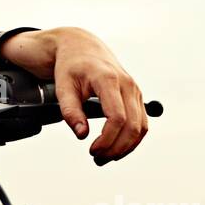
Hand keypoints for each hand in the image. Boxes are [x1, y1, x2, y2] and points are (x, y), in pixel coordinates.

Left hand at [0, 27, 147, 164]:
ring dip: (126, 147)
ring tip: (106, 157)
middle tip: (98, 158)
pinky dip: (132, 139)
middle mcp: (127, 84)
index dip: (107, 139)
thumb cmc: (71, 66)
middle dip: (117, 148)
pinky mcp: (137, 96)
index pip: (117, 117)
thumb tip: (82, 134)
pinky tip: (116, 147)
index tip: (92, 149)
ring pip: (141, 127)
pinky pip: (142, 123)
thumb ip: (70, 111)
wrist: (82, 47)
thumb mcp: (63, 87)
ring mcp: (135, 90)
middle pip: (133, 126)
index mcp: (108, 79)